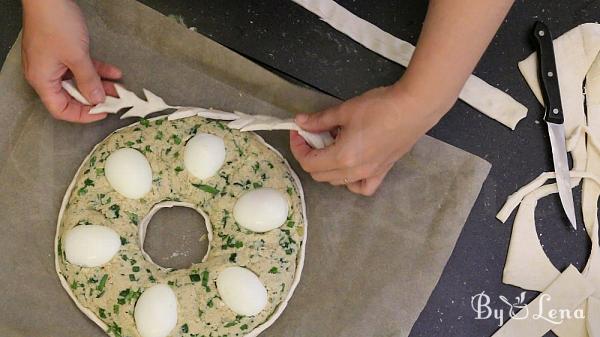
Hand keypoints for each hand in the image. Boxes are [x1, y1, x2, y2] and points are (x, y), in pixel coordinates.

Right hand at [21, 0, 120, 122]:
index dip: (82, 115)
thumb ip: (89, 80)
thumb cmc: (55, 23)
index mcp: (42, 80)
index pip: (61, 109)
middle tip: (114, 101)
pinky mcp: (61, 52)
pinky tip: (115, 73)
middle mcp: (45, 74)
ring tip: (119, 88)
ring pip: (79, 81)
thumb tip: (97, 99)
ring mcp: (53, 62)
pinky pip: (80, 67)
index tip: (102, 113)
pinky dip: (97, 70)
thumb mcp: (77, 56)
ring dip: (99, 84)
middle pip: (71, 96)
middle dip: (94, 98)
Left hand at [290, 84, 448, 195]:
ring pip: (337, 181)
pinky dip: (351, 181)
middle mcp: (354, 172)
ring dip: (327, 166)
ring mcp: (369, 174)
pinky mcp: (382, 171)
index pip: (309, 162)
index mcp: (342, 157)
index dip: (298, 147)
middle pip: (320, 174)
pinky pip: (362, 187)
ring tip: (332, 145)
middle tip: (313, 135)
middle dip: (310, 155)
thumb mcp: (345, 111)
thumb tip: (300, 122)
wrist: (414, 108)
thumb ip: (320, 120)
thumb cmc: (380, 107)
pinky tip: (351, 166)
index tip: (299, 132)